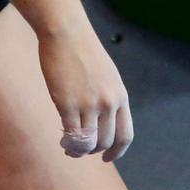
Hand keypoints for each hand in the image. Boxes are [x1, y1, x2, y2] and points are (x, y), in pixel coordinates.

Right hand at [37, 25, 132, 162]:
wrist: (66, 32)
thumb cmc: (83, 50)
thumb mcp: (107, 75)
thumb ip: (109, 97)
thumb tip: (104, 120)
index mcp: (120, 96)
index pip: (125, 135)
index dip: (117, 151)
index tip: (108, 157)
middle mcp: (108, 103)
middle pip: (106, 141)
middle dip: (95, 150)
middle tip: (83, 148)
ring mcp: (88, 104)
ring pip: (88, 142)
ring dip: (79, 150)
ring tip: (71, 148)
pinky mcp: (67, 104)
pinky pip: (71, 135)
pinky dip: (68, 143)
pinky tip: (63, 140)